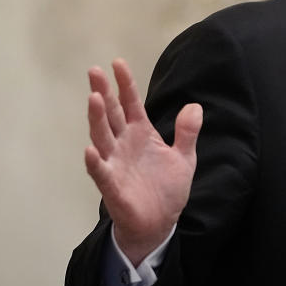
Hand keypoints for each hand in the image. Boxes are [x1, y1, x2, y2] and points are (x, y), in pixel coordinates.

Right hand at [84, 59, 201, 266]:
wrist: (160, 223)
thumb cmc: (167, 189)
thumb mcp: (184, 158)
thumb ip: (187, 132)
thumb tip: (195, 106)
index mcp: (142, 134)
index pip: (131, 104)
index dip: (125, 84)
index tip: (118, 62)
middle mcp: (124, 144)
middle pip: (112, 114)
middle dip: (103, 93)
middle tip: (94, 71)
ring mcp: (115, 163)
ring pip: (102, 137)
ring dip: (97, 119)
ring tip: (93, 99)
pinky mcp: (112, 186)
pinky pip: (101, 172)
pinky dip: (95, 162)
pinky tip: (90, 149)